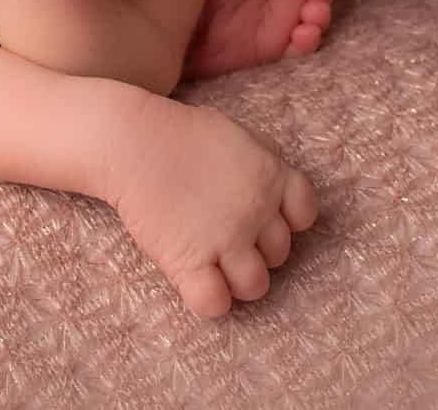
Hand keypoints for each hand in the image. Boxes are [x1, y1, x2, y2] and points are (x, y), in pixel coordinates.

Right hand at [107, 92, 317, 318]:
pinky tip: (196, 280)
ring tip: (215, 264)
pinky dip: (209, 299)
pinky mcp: (189, 261)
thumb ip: (263, 159)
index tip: (261, 217)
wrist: (132, 141)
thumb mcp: (237, 134)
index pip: (304, 214)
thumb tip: (275, 182)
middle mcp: (255, 210)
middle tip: (226, 235)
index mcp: (271, 176)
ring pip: (255, 285)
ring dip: (238, 279)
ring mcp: (225, 238)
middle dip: (256, 249)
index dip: (285, 220)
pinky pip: (215, 303)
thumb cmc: (181, 135)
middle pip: (279, 254)